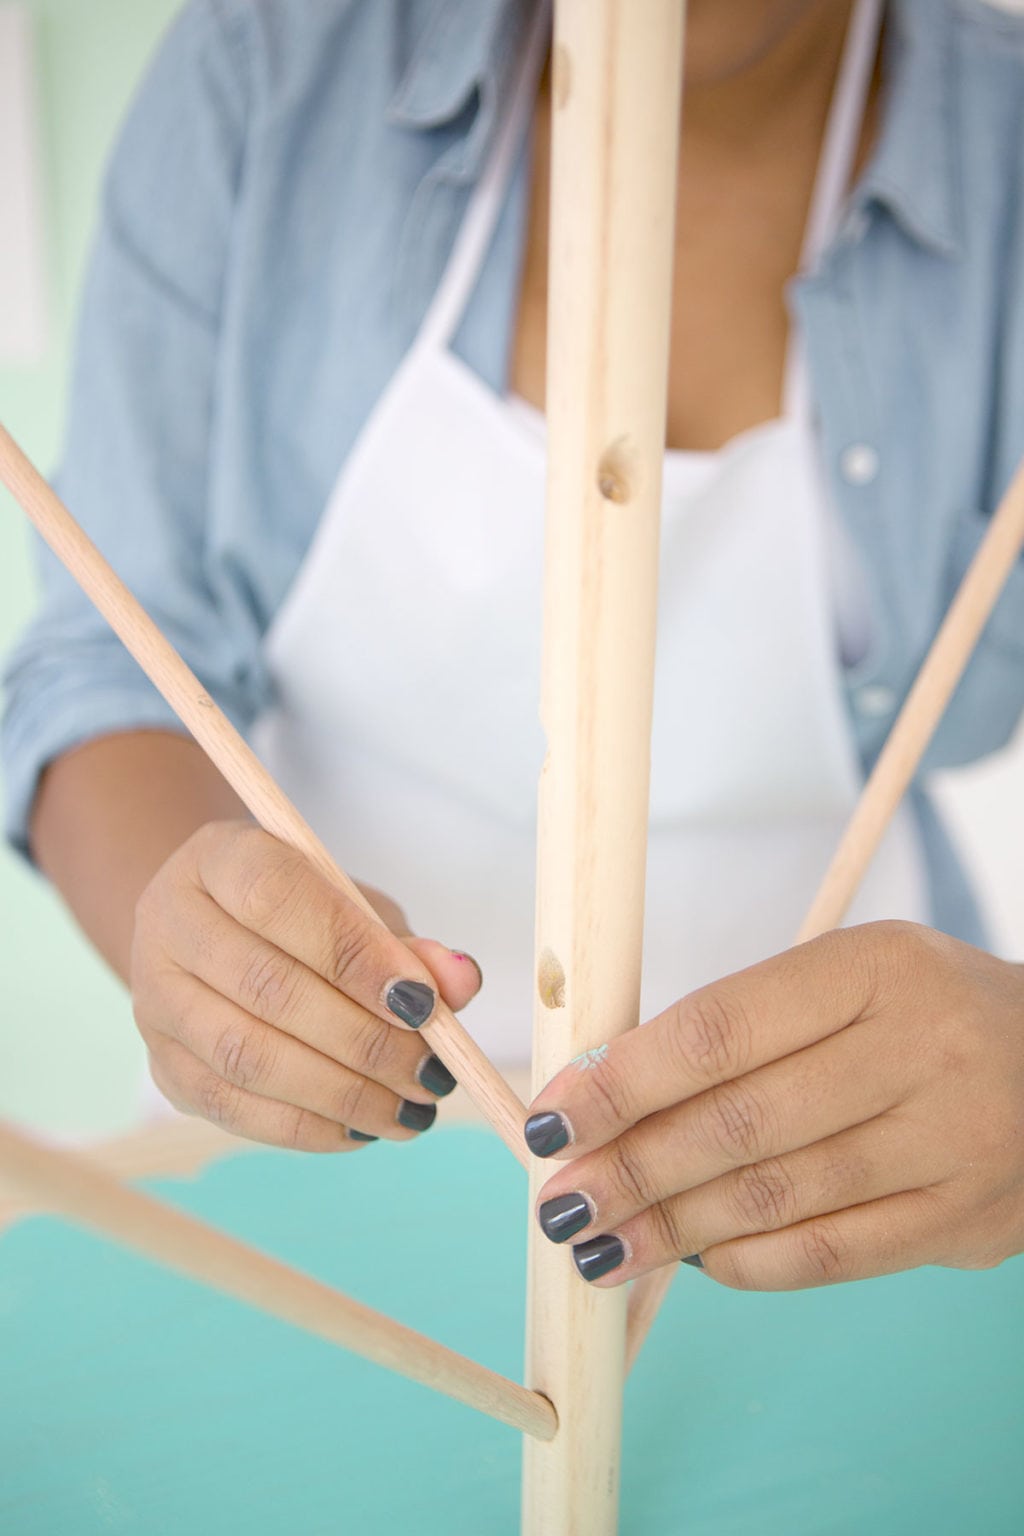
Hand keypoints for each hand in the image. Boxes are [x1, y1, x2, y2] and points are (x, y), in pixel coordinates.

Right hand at [132, 820, 481, 1149]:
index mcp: (219, 857)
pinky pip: (232, 1108)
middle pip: (266, 986)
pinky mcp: (162, 1065)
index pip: (277, 898)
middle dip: (364, 1040)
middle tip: (431, 1072)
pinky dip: (306, 1126)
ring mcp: (155, 998)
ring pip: (246, 1055)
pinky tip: (361, 1128)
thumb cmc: (300, 912)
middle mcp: (171, 923)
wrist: (216, 931)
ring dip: (341, 1093)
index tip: (424, 1003)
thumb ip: (405, 942)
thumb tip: (460, 982)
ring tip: (409, 1110)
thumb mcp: (355, 904)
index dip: (355, 954)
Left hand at [526, 922, 1023, 1289]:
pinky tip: (691, 1259)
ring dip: (671, 1227)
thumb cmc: (930, 1012)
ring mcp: (948, 1143)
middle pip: (740, 1122)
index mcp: (875, 968)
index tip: (557, 1112)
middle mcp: (918, 1051)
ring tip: (598, 1243)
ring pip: (777, 1196)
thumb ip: (746, 1023)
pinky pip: (832, 1254)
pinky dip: (748, 1262)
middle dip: (631, 1167)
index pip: (719, 1029)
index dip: (625, 1079)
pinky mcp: (963, 1222)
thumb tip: (611, 1086)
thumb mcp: (852, 975)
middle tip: (560, 1196)